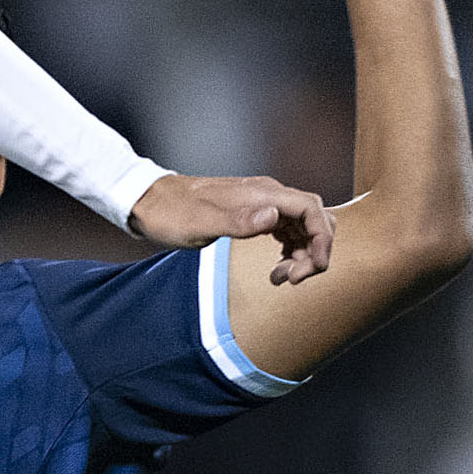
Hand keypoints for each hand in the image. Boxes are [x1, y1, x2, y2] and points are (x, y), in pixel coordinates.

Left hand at [129, 174, 334, 286]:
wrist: (150, 202)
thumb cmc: (172, 213)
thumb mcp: (202, 222)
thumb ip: (239, 221)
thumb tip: (274, 217)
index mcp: (263, 194)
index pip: (312, 210)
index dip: (322, 239)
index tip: (314, 268)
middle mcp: (267, 195)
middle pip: (313, 218)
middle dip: (315, 249)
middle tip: (293, 279)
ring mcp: (261, 204)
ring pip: (301, 227)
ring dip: (301, 254)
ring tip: (280, 279)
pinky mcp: (253, 215)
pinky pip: (285, 231)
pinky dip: (289, 251)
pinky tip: (276, 269)